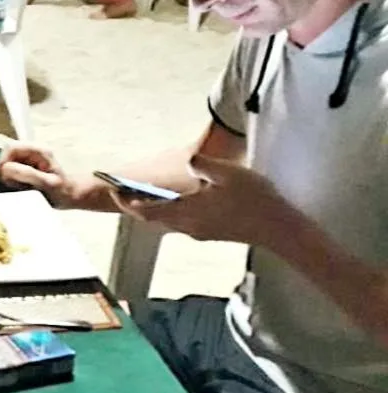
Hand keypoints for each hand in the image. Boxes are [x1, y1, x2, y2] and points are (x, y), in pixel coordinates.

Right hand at [0, 143, 76, 207]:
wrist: (72, 197)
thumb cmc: (62, 191)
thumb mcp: (47, 183)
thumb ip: (26, 174)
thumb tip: (4, 168)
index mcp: (38, 151)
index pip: (11, 147)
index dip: (3, 160)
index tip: (2, 177)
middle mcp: (31, 152)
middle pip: (6, 154)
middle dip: (4, 169)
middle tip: (10, 185)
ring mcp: (27, 160)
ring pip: (6, 163)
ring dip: (6, 176)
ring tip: (17, 188)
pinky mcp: (24, 168)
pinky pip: (10, 171)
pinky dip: (9, 180)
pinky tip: (18, 188)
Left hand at [110, 155, 285, 244]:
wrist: (279, 228)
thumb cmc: (255, 200)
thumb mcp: (229, 173)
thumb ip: (203, 164)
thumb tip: (188, 159)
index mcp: (186, 211)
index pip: (144, 210)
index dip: (125, 201)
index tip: (112, 189)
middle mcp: (188, 225)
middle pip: (152, 217)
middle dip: (136, 203)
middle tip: (123, 188)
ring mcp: (199, 231)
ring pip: (167, 220)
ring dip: (153, 207)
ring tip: (144, 191)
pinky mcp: (211, 233)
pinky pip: (181, 222)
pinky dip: (171, 211)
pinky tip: (179, 199)